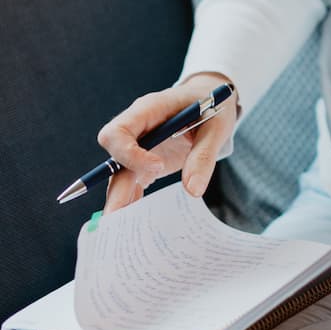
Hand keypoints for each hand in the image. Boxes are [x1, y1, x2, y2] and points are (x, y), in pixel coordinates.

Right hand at [98, 73, 238, 213]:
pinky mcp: (145, 160)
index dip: (130, 153)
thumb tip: (193, 190)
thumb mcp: (217, 127)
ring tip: (118, 232)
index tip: (158, 167)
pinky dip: (131, 201)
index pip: (119, 131)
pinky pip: (131, 182)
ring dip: (119, 200)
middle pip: (113, 158)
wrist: (212, 98)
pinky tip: (131, 223)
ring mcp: (139, 146)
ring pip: (119, 175)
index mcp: (149, 110)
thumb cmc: (213, 105)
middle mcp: (137, 128)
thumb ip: (203, 155)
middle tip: (116, 219)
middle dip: (114, 189)